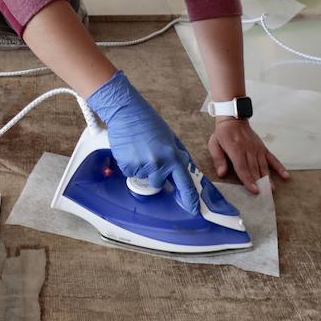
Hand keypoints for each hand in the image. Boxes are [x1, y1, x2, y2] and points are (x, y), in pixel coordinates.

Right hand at [86, 71, 199, 213]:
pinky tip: (130, 149)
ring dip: (142, 168)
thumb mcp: (169, 137)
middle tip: (150, 156)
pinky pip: (130, 172)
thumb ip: (176, 153)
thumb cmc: (148, 121)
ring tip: (139, 149)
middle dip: (155, 174)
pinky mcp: (127, 165)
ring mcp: (142, 165)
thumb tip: (183, 167)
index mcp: (172, 155)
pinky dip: (130, 164)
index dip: (190, 198)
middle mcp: (159, 163)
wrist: (126, 112)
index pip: (185, 182)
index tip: (193, 208)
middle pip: (159, 182)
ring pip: (143, 177)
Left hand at [208, 119, 289, 193]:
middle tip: (265, 196)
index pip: (243, 168)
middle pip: (254, 170)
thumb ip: (218, 159)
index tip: (255, 190)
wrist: (233, 119)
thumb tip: (221, 173)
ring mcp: (257, 149)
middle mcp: (248, 150)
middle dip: (259, 183)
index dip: (249, 180)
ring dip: (268, 179)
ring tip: (272, 190)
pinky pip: (272, 159)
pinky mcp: (263, 148)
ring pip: (263, 166)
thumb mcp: (214, 144)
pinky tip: (285, 176)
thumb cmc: (222, 134)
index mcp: (236, 150)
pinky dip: (279, 167)